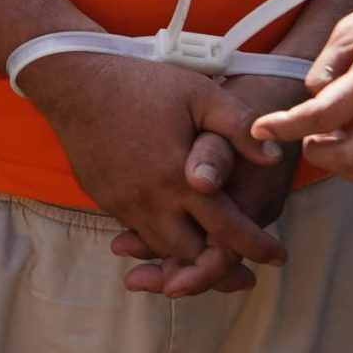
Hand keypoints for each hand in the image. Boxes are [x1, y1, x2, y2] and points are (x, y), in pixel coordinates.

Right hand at [23, 55, 284, 293]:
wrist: (73, 81)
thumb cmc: (139, 84)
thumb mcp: (198, 94)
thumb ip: (238, 126)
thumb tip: (274, 157)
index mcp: (178, 179)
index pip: (227, 230)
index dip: (257, 247)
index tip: (280, 255)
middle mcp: (149, 200)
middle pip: (191, 255)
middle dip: (221, 267)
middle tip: (246, 270)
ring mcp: (121, 201)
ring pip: (161, 248)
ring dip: (187, 256)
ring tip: (210, 255)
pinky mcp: (103, 197)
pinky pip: (135, 229)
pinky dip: (157, 236)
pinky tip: (172, 227)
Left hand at [254, 0, 352, 185]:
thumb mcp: (351, 30)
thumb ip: (326, 67)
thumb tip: (313, 99)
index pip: (322, 114)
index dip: (285, 126)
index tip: (262, 129)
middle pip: (351, 156)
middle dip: (318, 153)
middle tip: (307, 139)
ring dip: (346, 164)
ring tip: (334, 140)